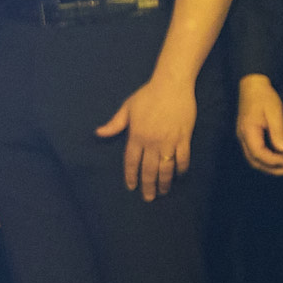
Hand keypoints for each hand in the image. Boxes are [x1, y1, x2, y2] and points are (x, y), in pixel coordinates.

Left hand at [98, 75, 194, 200]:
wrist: (171, 85)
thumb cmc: (147, 95)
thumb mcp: (127, 108)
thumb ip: (114, 124)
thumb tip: (98, 133)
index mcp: (136, 135)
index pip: (131, 161)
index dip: (131, 175)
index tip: (131, 187)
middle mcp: (152, 141)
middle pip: (149, 169)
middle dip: (148, 185)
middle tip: (148, 197)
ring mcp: (169, 141)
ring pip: (166, 168)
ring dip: (164, 182)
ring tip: (163, 192)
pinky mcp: (184, 138)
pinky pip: (183, 159)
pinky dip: (181, 169)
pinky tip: (179, 176)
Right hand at [235, 74, 282, 175]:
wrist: (252, 86)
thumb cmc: (264, 97)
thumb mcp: (274, 112)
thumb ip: (278, 131)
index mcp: (248, 131)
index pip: (259, 153)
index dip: (274, 161)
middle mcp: (242, 137)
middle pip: (255, 161)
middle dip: (273, 169)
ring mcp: (243, 137)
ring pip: (254, 160)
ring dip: (271, 166)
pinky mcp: (247, 136)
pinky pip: (256, 154)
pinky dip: (268, 160)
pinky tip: (280, 159)